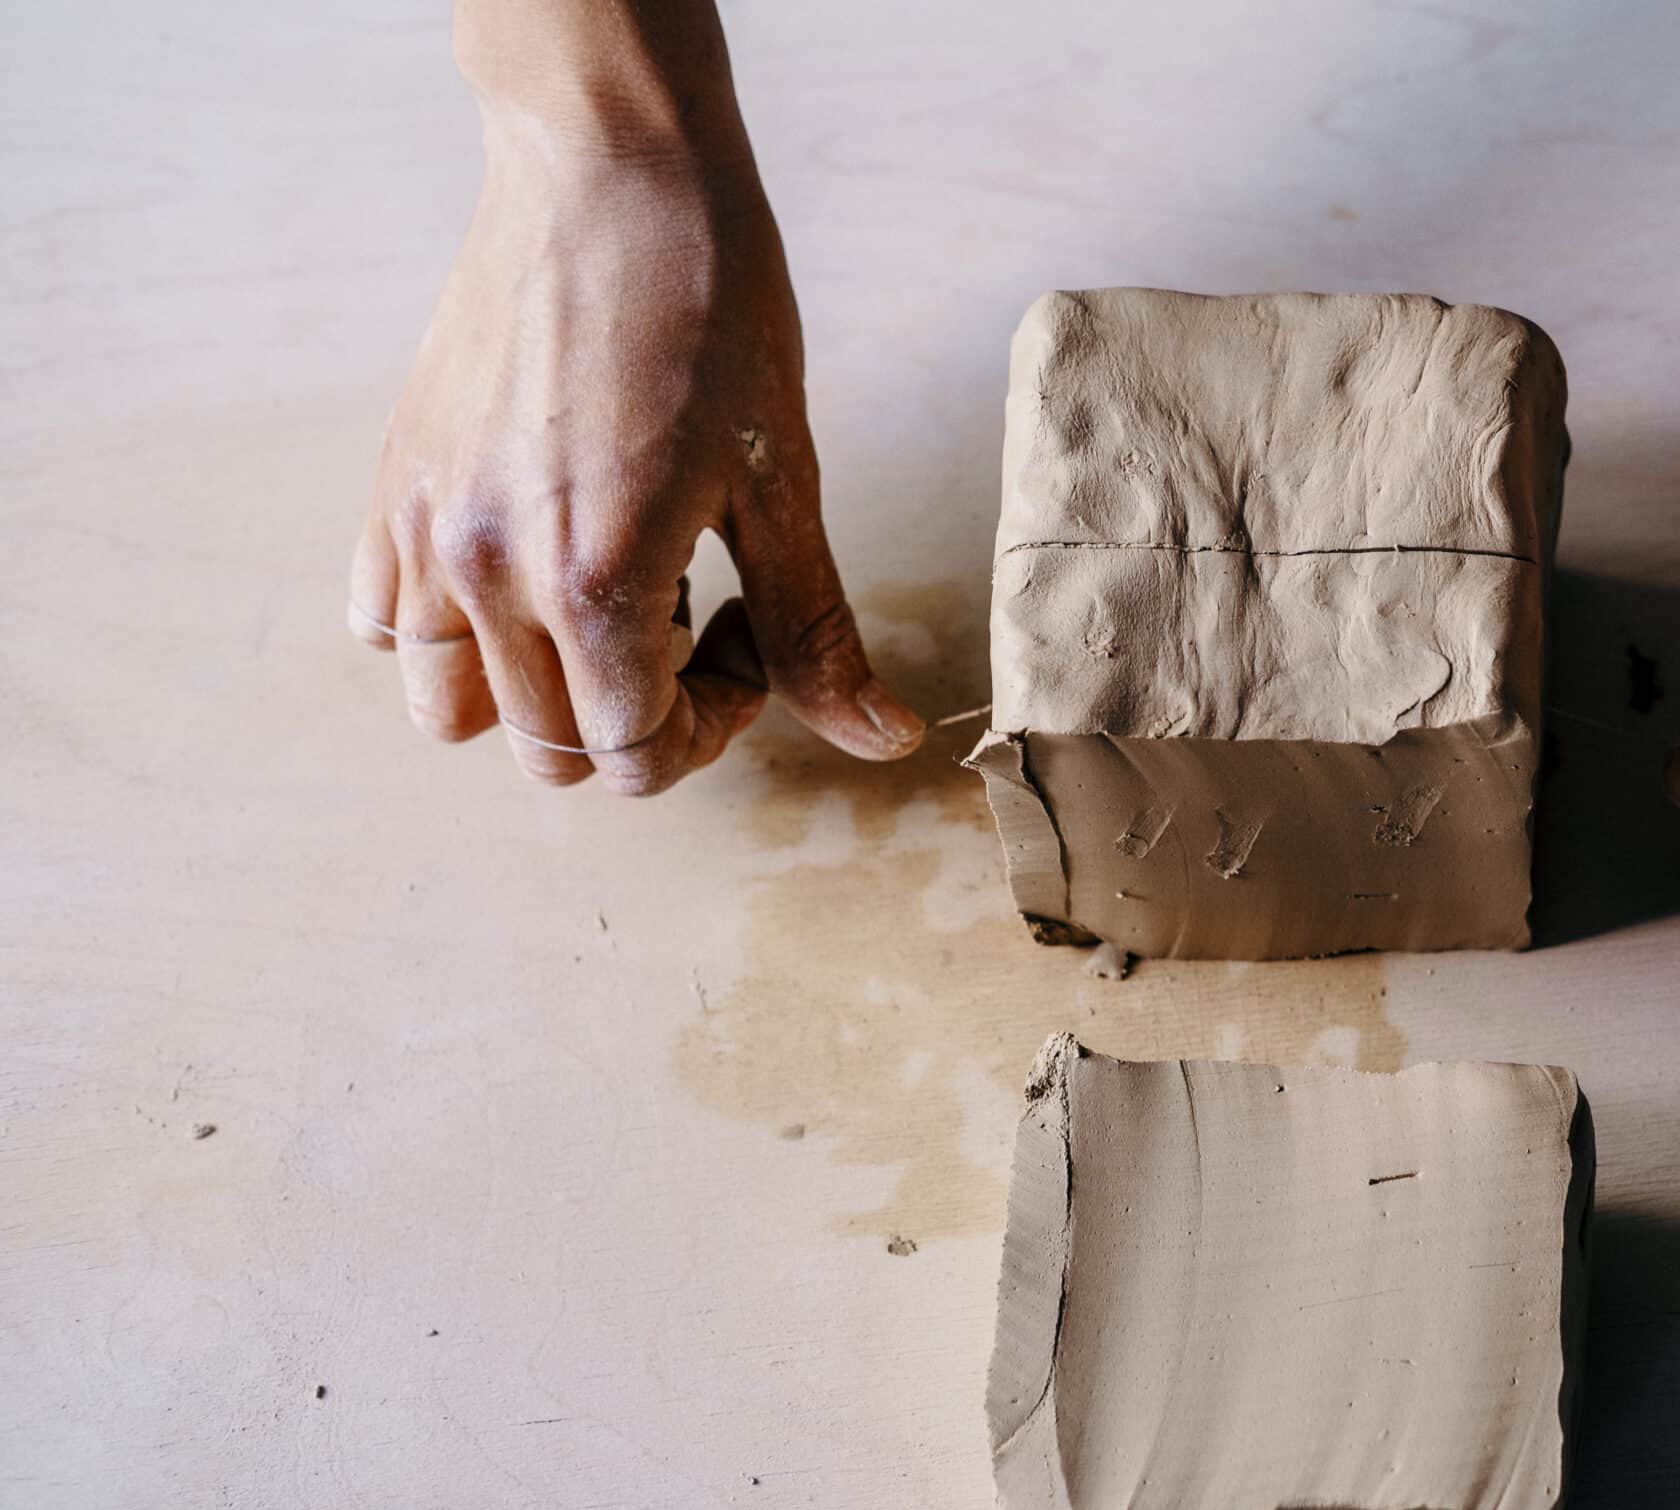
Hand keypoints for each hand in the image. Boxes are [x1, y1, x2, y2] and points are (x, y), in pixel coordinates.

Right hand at [348, 89, 921, 791]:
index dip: (711, 726)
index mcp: (594, 584)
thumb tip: (880, 738)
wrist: (611, 171)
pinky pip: (386, 619)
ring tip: (602, 594)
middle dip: (638, 712)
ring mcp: (428, 529)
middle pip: (549, 748)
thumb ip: (813, 630)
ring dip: (536, 689)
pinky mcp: (397, 481)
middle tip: (693, 614)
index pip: (633, 756)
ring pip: (449, 706)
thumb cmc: (711, 307)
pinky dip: (451, 629)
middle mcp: (488, 573)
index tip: (743, 641)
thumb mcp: (783, 482)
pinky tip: (528, 559)